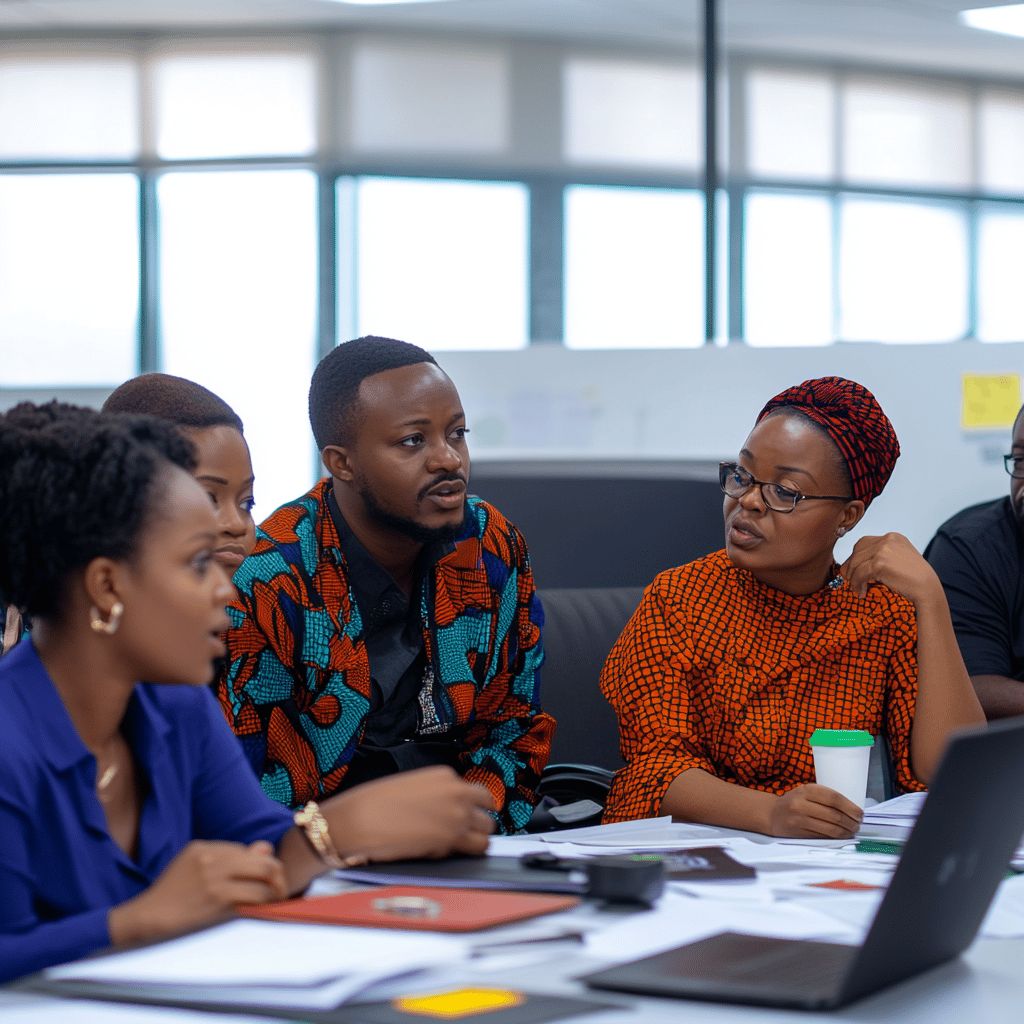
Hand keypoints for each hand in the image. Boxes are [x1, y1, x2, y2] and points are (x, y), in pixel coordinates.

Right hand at [108, 839, 286, 945]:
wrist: (145, 919)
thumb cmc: (171, 895)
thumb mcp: (194, 865)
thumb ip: (228, 857)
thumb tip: (265, 848)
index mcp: (204, 847)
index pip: (249, 850)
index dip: (262, 865)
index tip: (267, 878)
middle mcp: (211, 859)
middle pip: (263, 860)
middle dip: (278, 875)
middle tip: (281, 888)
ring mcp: (215, 879)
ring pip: (264, 878)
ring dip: (276, 890)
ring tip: (276, 900)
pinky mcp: (218, 900)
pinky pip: (254, 898)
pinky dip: (265, 903)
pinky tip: (265, 909)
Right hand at [323, 765, 494, 861]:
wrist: (361, 818)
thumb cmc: (376, 803)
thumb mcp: (412, 787)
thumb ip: (435, 796)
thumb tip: (444, 812)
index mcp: (445, 775)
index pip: (475, 792)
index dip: (470, 807)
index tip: (465, 816)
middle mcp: (457, 791)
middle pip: (487, 809)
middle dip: (478, 822)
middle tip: (464, 833)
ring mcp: (458, 814)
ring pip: (487, 831)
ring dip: (476, 839)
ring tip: (456, 846)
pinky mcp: (452, 838)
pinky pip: (476, 848)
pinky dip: (466, 853)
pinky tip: (446, 852)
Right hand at [767, 784, 861, 838]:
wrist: (772, 814)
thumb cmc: (794, 802)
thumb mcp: (805, 792)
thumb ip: (824, 797)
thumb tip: (851, 809)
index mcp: (806, 790)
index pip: (833, 798)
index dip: (850, 807)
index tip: (860, 813)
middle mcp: (801, 804)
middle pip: (834, 815)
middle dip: (851, 822)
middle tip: (858, 824)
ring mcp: (799, 820)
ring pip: (830, 829)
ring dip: (846, 832)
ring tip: (852, 831)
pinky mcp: (799, 834)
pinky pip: (823, 837)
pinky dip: (836, 837)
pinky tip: (841, 836)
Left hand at [839, 532, 941, 606]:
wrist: (927, 588)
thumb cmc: (914, 578)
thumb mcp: (897, 559)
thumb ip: (879, 557)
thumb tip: (852, 565)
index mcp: (893, 537)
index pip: (864, 543)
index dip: (856, 557)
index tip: (854, 571)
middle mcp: (887, 540)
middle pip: (857, 551)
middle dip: (851, 567)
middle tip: (851, 581)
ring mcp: (883, 550)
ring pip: (856, 563)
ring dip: (853, 578)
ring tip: (857, 589)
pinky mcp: (879, 563)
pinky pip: (858, 573)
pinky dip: (856, 584)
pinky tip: (861, 592)